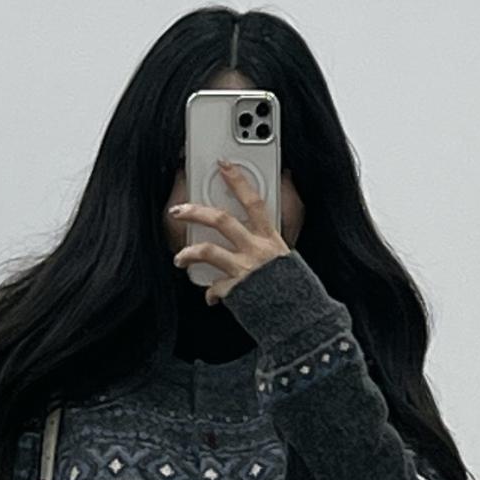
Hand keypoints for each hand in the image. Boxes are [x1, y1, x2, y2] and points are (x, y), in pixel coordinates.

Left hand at [169, 158, 291, 301]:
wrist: (301, 314)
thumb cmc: (295, 286)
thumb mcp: (286, 256)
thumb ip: (271, 240)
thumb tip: (270, 223)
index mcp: (269, 238)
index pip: (254, 201)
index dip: (238, 181)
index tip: (224, 165)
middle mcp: (256, 249)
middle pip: (222, 220)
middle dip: (196, 212)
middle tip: (178, 210)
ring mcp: (244, 269)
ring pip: (208, 251)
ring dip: (189, 253)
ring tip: (179, 257)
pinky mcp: (237, 290)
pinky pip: (216, 289)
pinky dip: (212, 293)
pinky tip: (211, 296)